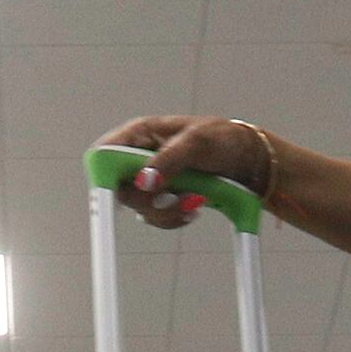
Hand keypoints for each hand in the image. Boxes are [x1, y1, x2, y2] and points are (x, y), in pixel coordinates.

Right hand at [98, 114, 272, 230]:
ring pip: (138, 207)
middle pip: (119, 188)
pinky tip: (194, 208)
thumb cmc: (223, 140)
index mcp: (139, 134)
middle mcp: (138, 156)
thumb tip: (143, 180)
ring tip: (196, 200)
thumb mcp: (197, 144)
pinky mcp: (161, 196)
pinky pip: (155, 216)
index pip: (104, 153)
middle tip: (174, 197)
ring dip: (166, 211)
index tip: (123, 193)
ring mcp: (149, 178)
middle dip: (147, 199)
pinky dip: (174, 217)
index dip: (104, 175)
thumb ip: (169, 160)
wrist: (247, 160)